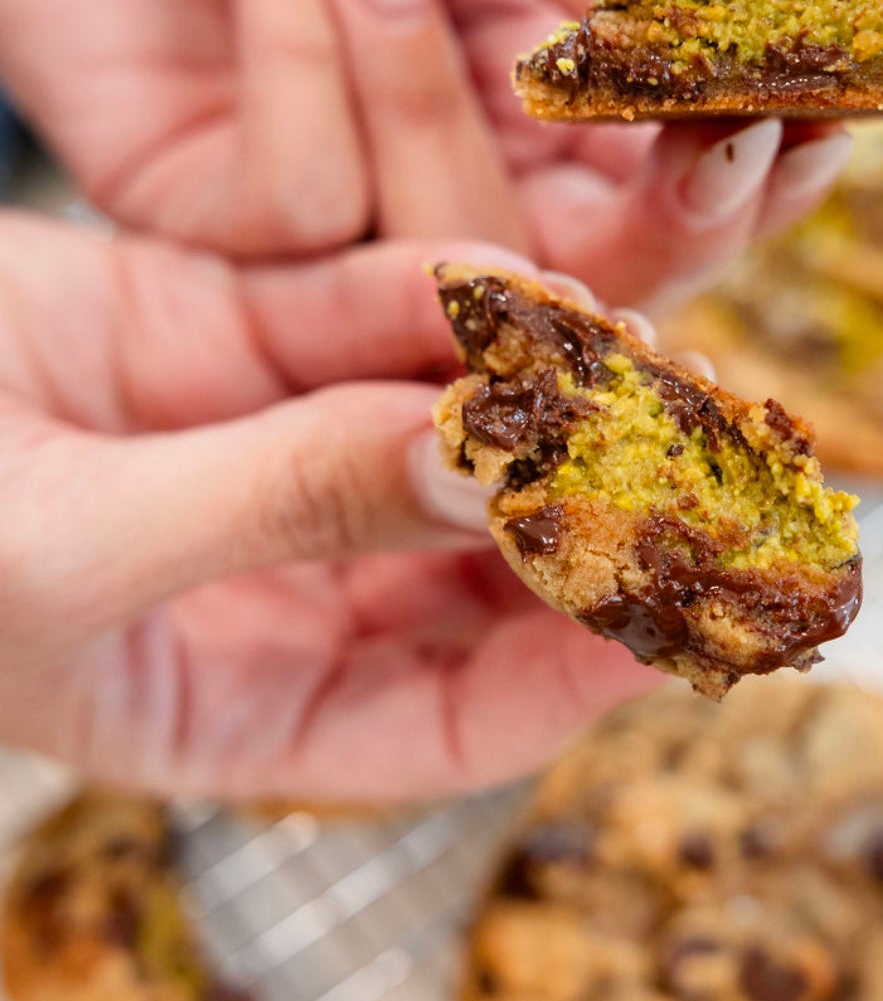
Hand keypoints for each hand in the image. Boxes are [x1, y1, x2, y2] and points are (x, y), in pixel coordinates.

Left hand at [0, 0, 848, 303]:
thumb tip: (717, 45)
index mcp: (543, 78)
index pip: (674, 177)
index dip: (751, 171)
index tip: (818, 126)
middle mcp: (457, 167)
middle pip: (598, 271)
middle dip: (671, 214)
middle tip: (715, 139)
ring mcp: (345, 217)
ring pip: (452, 246)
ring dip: (416, 72)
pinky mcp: (226, 238)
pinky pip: (306, 207)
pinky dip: (298, 54)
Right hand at [0, 212, 649, 801]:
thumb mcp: (73, 550)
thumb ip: (280, 504)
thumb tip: (485, 470)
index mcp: (240, 709)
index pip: (456, 722)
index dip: (577, 679)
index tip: (682, 617)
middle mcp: (277, 586)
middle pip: (477, 568)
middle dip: (586, 514)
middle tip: (691, 456)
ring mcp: (254, 451)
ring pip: (433, 427)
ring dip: (535, 389)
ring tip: (633, 345)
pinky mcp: (217, 324)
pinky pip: (356, 311)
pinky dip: (435, 291)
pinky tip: (516, 278)